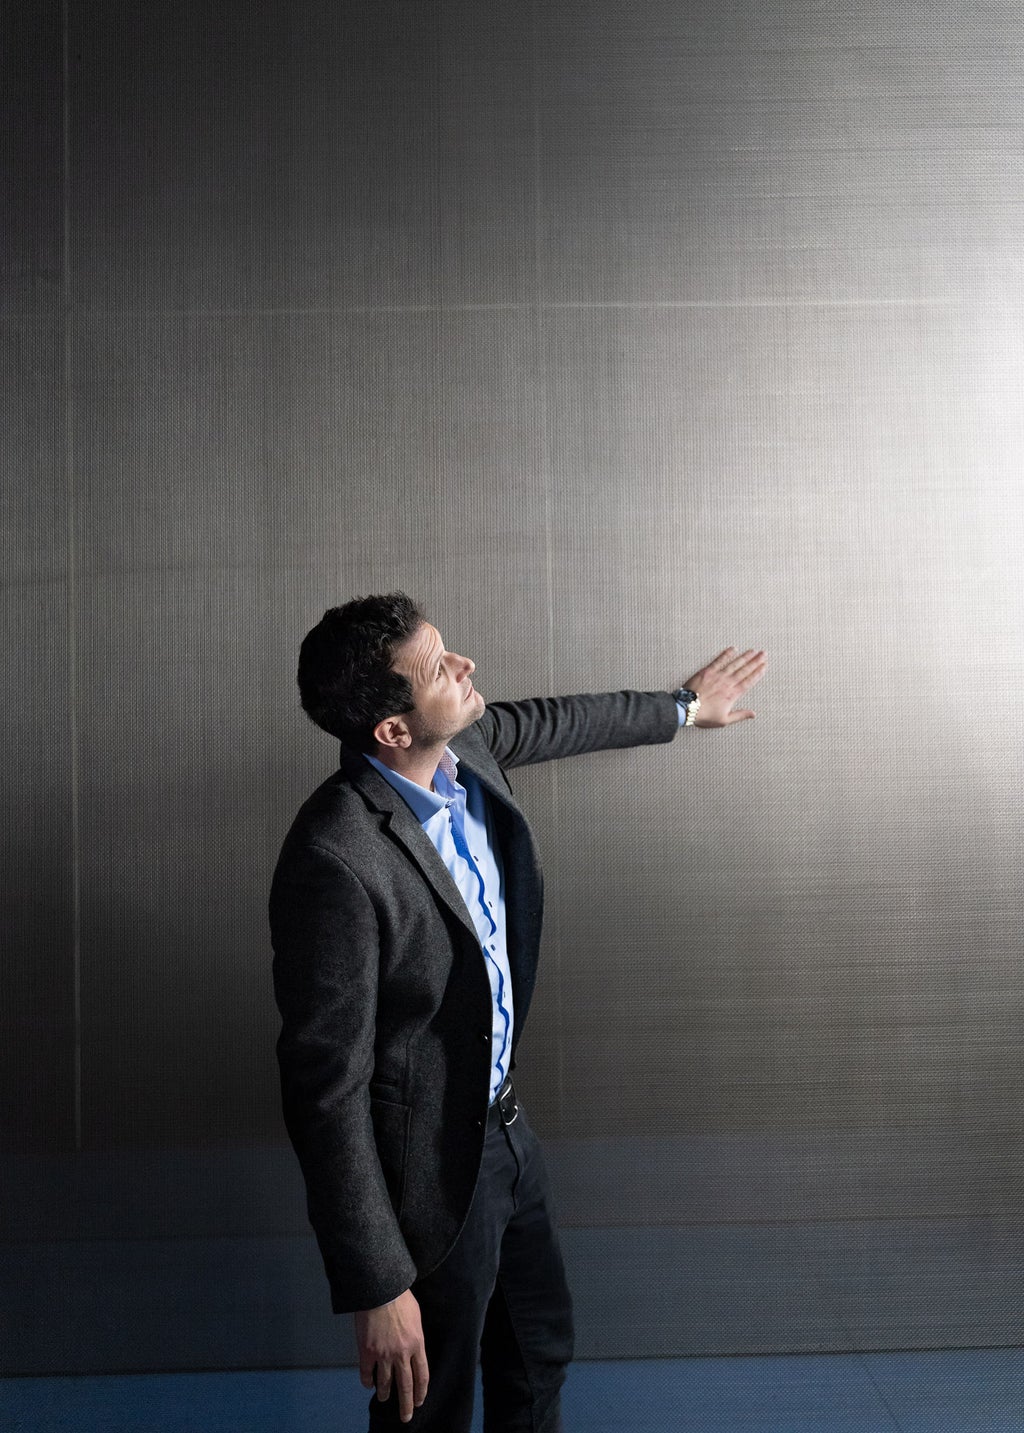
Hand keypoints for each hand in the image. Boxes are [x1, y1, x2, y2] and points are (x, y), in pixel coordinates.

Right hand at [355, 1289, 428, 1423]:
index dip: (421, 1392)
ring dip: (385, 1393)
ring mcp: (383, 1354)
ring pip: (385, 1383)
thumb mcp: (416, 1316)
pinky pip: (367, 1374)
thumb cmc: (400, 1298)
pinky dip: (368, 1382)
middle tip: (406, 1417)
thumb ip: (416, 1335)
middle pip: (406, 1386)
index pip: (422, 1376)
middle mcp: (402, 1353)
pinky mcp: (367, 1351)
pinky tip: (369, 1385)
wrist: (380, 1289)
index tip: (420, 1401)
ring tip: (384, 1398)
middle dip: (406, 1405)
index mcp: (417, 1343)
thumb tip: (415, 1347)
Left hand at [683, 647, 766, 726]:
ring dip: (745, 656)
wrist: (687, 708)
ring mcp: (718, 676)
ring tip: (753, 651)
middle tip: (763, 654)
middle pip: (745, 670)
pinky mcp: (708, 671)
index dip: (758, 673)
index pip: (749, 681)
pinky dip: (726, 654)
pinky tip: (733, 649)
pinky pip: (719, 660)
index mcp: (732, 695)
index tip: (764, 666)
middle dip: (755, 661)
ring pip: (735, 664)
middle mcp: (728, 683)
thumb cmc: (704, 715)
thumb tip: (753, 714)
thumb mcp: (724, 720)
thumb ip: (740, 715)